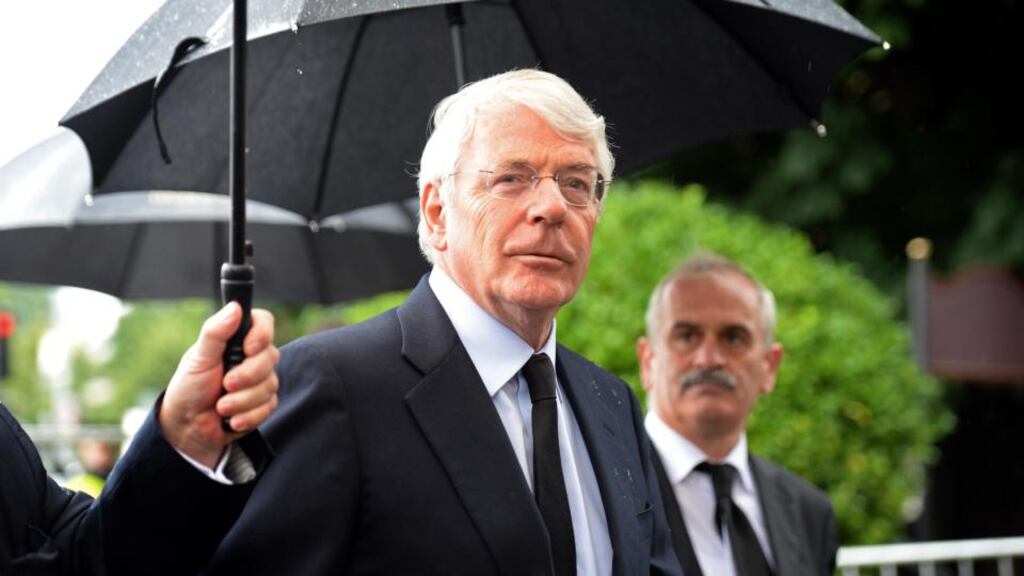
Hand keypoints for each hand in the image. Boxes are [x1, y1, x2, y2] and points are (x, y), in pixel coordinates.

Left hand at [159, 302, 279, 468]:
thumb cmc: (190, 387)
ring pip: (269, 385)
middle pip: (270, 357)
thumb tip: (235, 307)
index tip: (248, 348)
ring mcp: (262, 380)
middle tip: (225, 384)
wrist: (188, 426)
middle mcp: (254, 356)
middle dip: (247, 376)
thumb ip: (215, 332)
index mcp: (238, 338)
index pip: (264, 322)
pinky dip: (247, 416)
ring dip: (242, 400)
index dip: (261, 334)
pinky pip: (269, 407)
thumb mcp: (198, 358)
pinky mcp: (265, 403)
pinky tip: (231, 419)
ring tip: (221, 406)